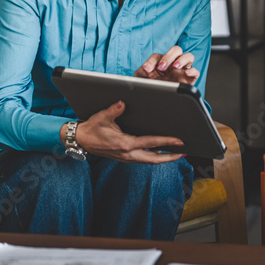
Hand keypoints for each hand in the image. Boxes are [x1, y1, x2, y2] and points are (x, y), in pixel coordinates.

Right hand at [69, 101, 184, 162]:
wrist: (80, 140)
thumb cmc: (91, 128)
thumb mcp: (102, 117)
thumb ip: (114, 110)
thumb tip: (122, 103)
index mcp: (125, 144)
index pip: (151, 143)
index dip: (167, 142)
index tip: (179, 141)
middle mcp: (128, 154)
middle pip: (154, 159)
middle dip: (170, 157)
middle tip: (184, 152)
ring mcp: (126, 158)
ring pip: (149, 161)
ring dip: (164, 158)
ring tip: (176, 153)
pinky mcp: (125, 157)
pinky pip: (143, 159)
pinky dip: (154, 157)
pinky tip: (160, 152)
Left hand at [134, 45, 198, 84]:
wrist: (155, 100)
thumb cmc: (150, 86)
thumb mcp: (142, 78)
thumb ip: (142, 71)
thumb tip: (146, 69)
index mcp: (161, 62)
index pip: (158, 56)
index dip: (152, 61)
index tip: (147, 69)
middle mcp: (173, 63)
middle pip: (176, 50)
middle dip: (169, 56)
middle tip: (161, 67)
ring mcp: (182, 70)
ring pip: (189, 57)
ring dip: (182, 59)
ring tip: (175, 66)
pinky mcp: (189, 80)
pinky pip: (196, 72)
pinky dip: (193, 71)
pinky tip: (187, 72)